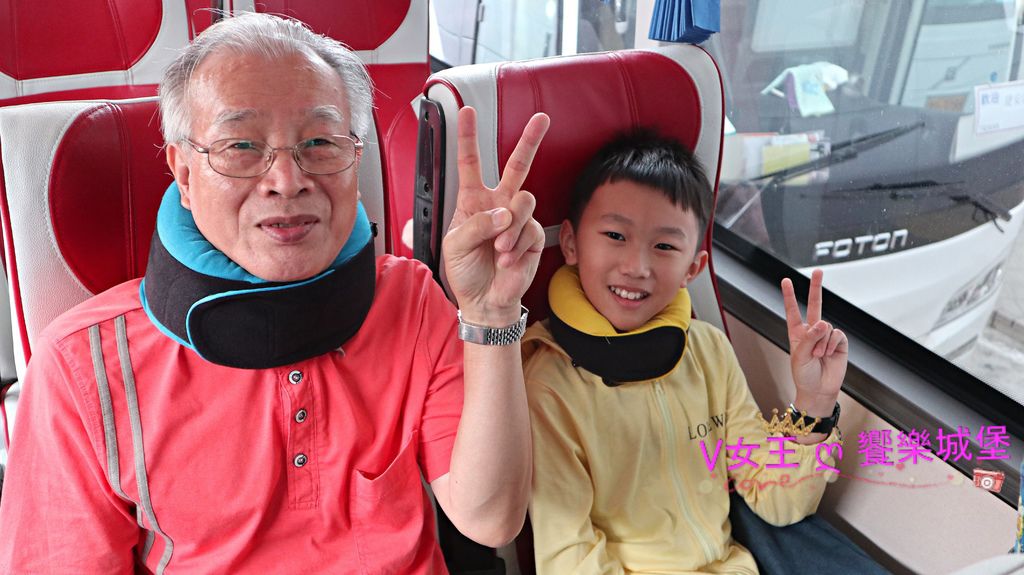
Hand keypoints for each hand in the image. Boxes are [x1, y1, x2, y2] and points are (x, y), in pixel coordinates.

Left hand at [442, 106, 550, 324]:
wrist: (485, 300)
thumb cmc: (465, 271)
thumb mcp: (456, 244)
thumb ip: (477, 224)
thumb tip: (503, 213)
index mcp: (473, 201)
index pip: (470, 163)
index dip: (468, 138)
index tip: (467, 112)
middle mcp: (498, 204)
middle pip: (516, 165)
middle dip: (529, 141)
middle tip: (542, 120)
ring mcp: (517, 219)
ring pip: (524, 200)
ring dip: (510, 226)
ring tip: (499, 249)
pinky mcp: (533, 235)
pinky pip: (530, 228)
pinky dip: (516, 246)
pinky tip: (507, 260)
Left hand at [781, 269, 847, 415]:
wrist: (819, 390)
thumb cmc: (804, 375)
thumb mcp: (800, 356)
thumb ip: (809, 338)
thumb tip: (823, 323)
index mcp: (797, 333)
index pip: (793, 311)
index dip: (789, 296)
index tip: (785, 280)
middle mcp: (812, 331)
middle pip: (815, 305)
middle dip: (816, 287)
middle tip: (818, 270)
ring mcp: (826, 336)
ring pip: (826, 326)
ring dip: (821, 342)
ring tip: (818, 356)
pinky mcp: (839, 342)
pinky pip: (836, 334)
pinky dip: (831, 344)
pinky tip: (828, 354)